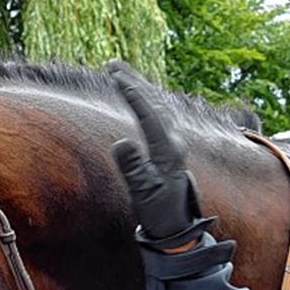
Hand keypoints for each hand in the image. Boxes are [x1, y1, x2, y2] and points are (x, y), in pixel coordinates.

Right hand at [109, 61, 212, 248]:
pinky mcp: (170, 143)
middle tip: (112, 65)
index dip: (134, 96)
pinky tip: (136, 88)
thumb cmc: (158, 210)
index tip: (117, 79)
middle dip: (134, 82)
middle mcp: (174, 140)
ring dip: (139, 85)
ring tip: (117, 69)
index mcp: (169, 151)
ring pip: (157, 104)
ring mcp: (174, 140)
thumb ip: (133, 169)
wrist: (177, 224)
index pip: (150, 116)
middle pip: (155, 102)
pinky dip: (145, 96)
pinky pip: (158, 112)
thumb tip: (121, 143)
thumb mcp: (143, 194)